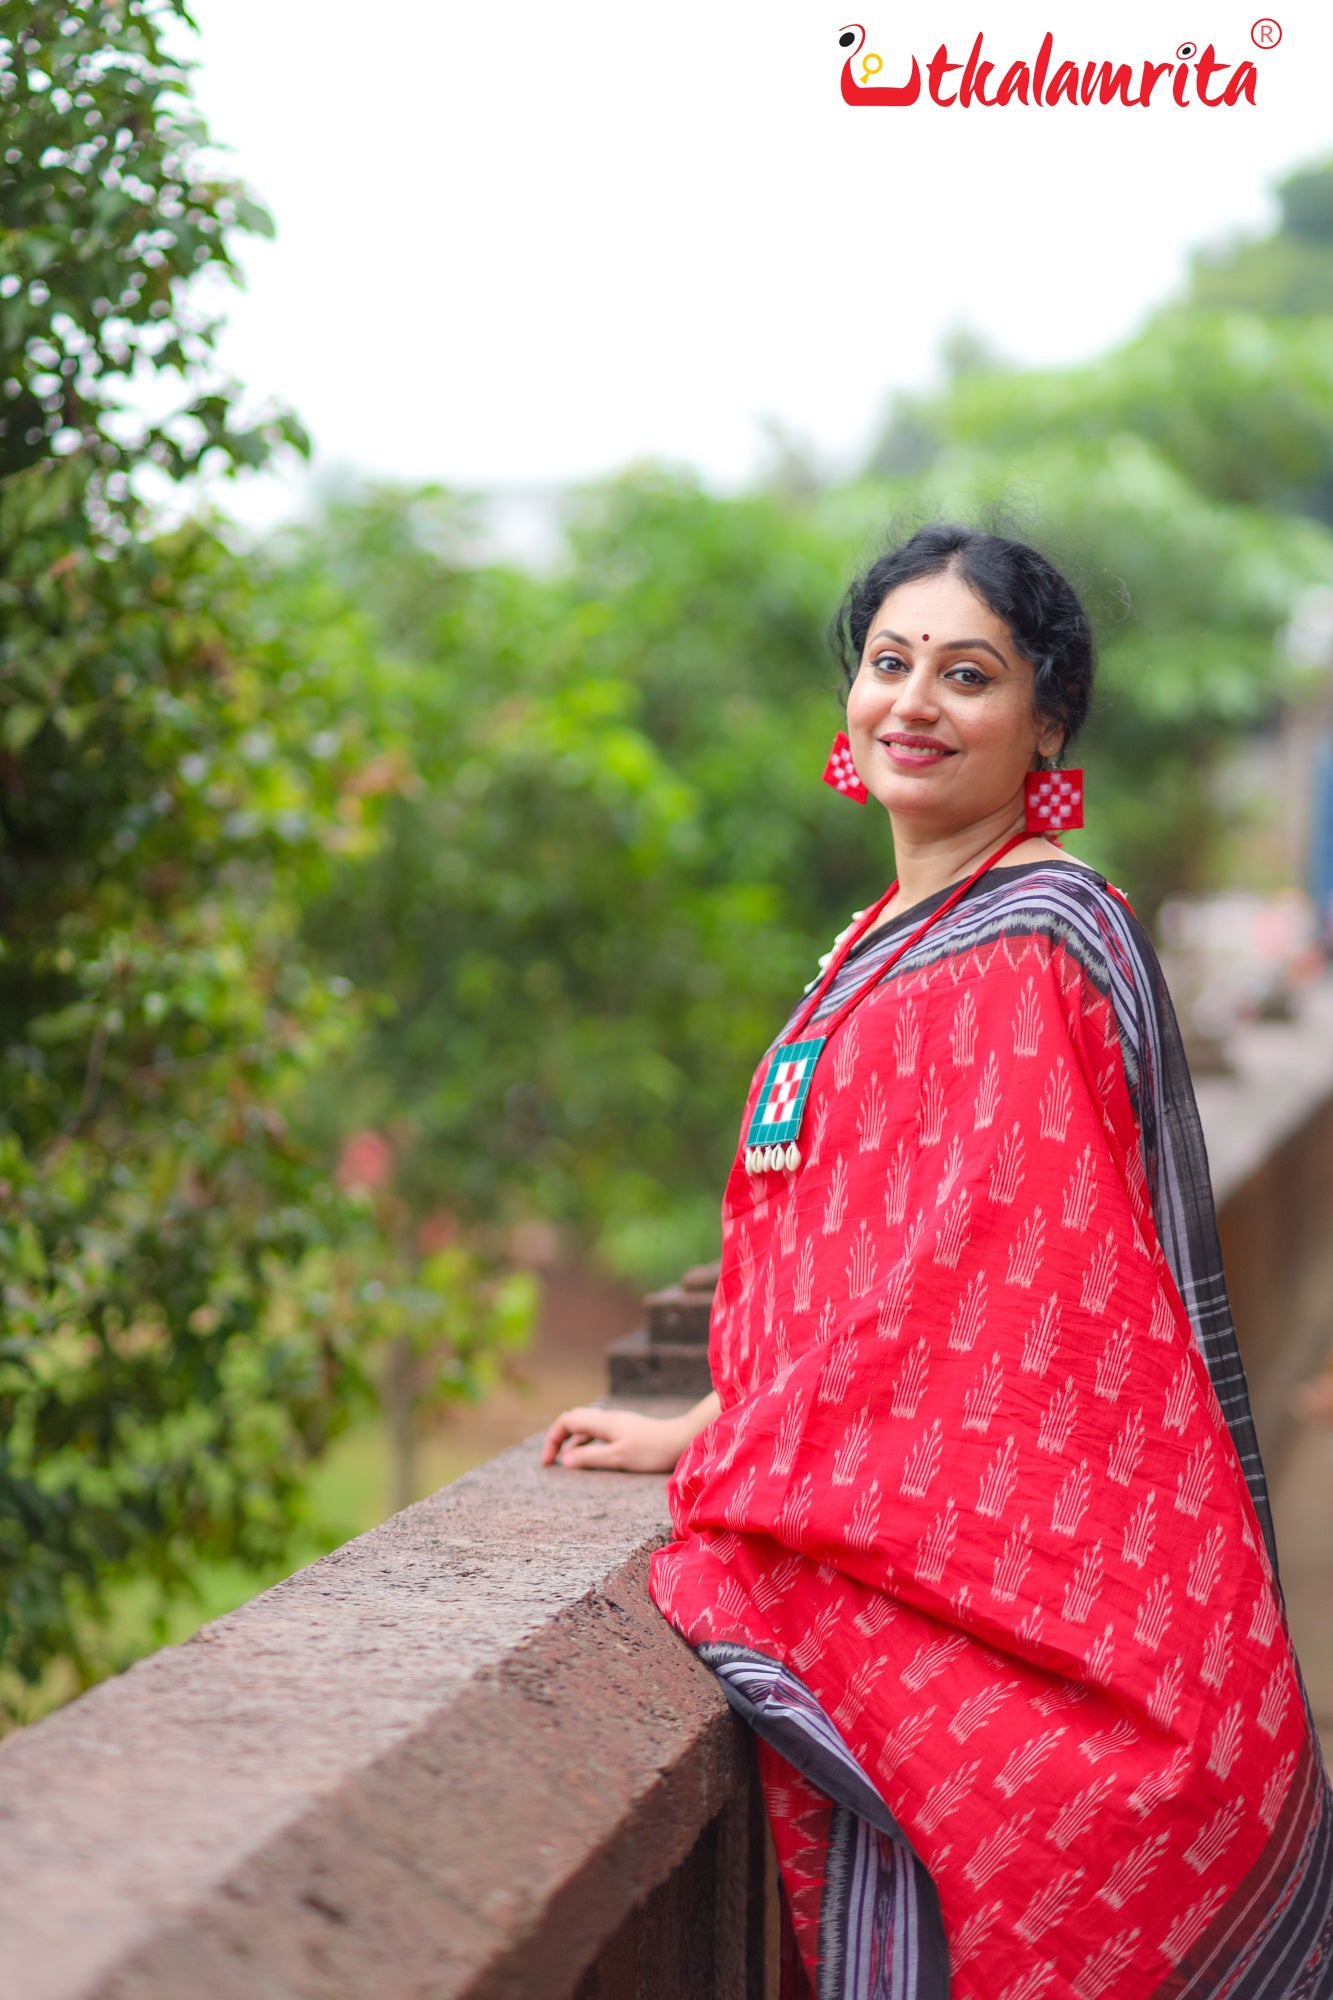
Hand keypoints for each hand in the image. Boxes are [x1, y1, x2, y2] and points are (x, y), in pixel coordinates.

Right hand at [541, 1404, 687, 1473]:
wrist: (682, 1440)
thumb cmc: (652, 1451)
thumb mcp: (618, 1457)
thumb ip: (590, 1458)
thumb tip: (565, 1460)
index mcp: (603, 1422)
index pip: (567, 1420)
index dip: (553, 1438)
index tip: (549, 1462)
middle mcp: (608, 1418)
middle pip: (574, 1420)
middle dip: (560, 1438)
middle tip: (553, 1461)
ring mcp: (618, 1423)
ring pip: (587, 1427)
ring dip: (574, 1442)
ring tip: (569, 1463)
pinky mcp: (627, 1430)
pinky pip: (599, 1433)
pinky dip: (588, 1444)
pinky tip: (593, 1458)